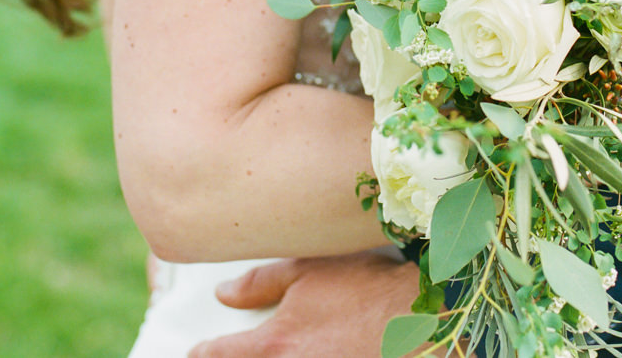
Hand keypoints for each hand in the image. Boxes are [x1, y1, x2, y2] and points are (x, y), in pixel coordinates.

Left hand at [188, 252, 451, 357]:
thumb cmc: (367, 288)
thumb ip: (261, 283)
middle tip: (234, 351)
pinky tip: (311, 351)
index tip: (198, 349)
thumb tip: (223, 294)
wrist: (423, 319)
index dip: (202, 352)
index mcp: (273, 345)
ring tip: (279, 349)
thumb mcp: (310, 271)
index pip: (216, 356)